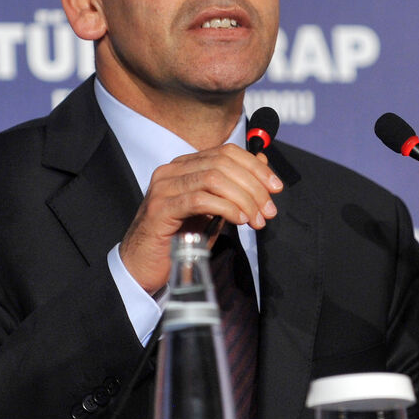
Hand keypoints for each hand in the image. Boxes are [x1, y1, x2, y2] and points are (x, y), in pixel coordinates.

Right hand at [120, 144, 282, 293]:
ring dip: (243, 199)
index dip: (255, 167)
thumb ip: (234, 189)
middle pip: (223, 163)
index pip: (226, 152)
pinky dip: (225, 208)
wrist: (143, 266)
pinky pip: (200, 200)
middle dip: (254, 186)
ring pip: (214, 178)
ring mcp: (164, 188)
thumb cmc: (177, 240)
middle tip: (268, 211)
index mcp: (184, 166)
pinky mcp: (161, 209)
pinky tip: (239, 220)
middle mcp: (172, 170)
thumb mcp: (213, 211)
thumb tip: (262, 165)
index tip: (276, 187)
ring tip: (256, 220)